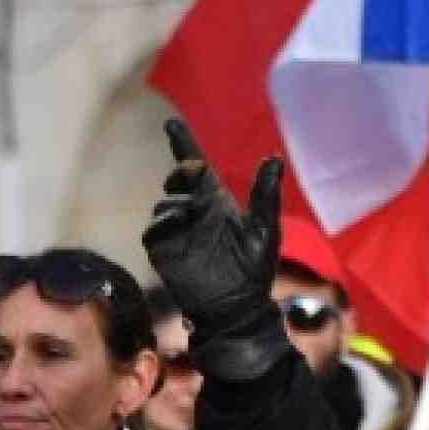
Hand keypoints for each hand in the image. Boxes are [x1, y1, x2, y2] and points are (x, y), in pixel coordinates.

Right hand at [142, 119, 290, 381]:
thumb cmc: (254, 269)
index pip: (197, 168)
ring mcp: (175, 229)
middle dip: (182, 172)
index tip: (171, 123)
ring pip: (165, 202)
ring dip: (178, 202)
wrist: (235, 306)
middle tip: (192, 171)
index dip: (183, 144)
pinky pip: (154, 228)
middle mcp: (193, 211)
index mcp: (218, 202)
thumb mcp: (265, 229)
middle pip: (178, 179)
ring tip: (195, 211)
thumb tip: (274, 158)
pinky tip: (179, 224)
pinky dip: (163, 222)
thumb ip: (265, 194)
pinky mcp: (162, 248)